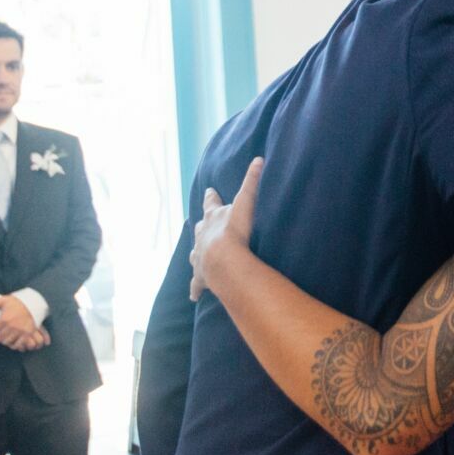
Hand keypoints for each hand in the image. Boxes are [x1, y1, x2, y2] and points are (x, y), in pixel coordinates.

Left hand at [0, 294, 47, 350]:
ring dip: (4, 340)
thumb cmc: (17, 302)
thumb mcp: (2, 300)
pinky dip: (14, 344)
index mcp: (4, 319)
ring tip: (4, 337)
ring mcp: (20, 331)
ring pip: (7, 342)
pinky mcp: (27, 334)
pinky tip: (12, 340)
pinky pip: (17, 345)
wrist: (34, 304)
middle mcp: (12, 326)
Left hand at [189, 157, 262, 301]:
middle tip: (201, 223)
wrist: (224, 260)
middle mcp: (202, 235)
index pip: (211, 203)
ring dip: (198, 253)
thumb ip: (251, 182)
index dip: (211, 197)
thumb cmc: (235, 232)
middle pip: (200, 227)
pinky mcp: (200, 277)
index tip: (209, 190)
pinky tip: (194, 295)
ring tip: (198, 256)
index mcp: (212, 217)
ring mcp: (199, 256)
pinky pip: (196, 284)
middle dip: (202, 225)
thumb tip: (259, 159)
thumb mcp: (245, 203)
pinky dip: (195, 288)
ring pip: (195, 253)